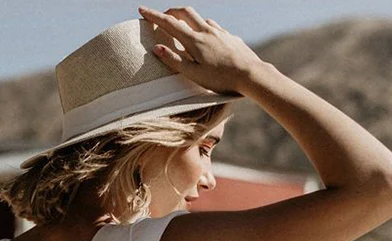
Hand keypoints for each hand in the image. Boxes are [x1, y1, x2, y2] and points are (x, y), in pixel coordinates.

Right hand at [137, 6, 266, 98]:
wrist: (250, 74)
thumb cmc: (221, 79)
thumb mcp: (193, 74)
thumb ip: (174, 61)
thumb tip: (156, 48)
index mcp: (194, 40)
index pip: (169, 23)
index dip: (154, 16)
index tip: (141, 10)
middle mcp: (207, 30)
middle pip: (185, 12)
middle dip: (171, 11)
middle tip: (162, 17)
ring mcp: (220, 31)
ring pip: (200, 19)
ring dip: (188, 20)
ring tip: (184, 31)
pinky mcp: (230, 36)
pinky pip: (214, 27)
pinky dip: (204, 29)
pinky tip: (206, 39)